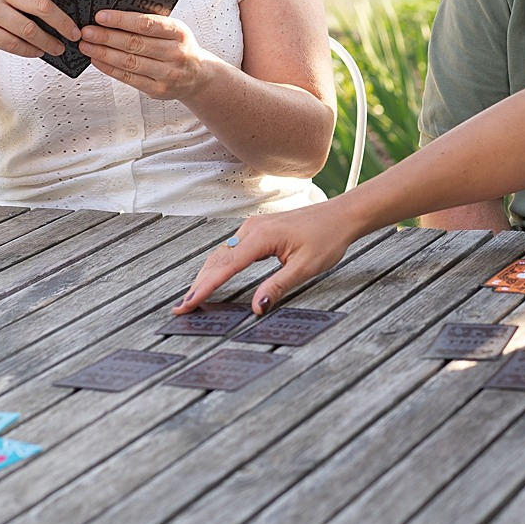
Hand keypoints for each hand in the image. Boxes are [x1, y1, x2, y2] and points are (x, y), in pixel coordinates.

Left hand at [78, 10, 210, 99]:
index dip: (121, 20)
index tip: (100, 16)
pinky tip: (97, 60)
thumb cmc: (180, 47)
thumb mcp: (174, 30)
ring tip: (87, 45)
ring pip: (129, 62)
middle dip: (106, 36)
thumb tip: (113, 16)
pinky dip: (110, 69)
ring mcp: (168, 74)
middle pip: (135, 44)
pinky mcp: (159, 90)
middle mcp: (176, 53)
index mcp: (179, 32)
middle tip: (86, 31)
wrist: (199, 76)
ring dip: (104, 53)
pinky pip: (129, 78)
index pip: (146, 24)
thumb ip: (151, 24)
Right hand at [176, 202, 353, 314]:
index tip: (187, 305)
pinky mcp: (259, 229)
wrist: (342, 215)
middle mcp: (253, 228)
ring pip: (223, 254)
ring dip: (207, 275)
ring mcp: (254, 226)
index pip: (225, 267)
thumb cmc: (328, 236)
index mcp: (261, 236)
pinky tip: (215, 277)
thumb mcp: (305, 267)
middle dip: (199, 284)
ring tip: (193, 297)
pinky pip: (232, 248)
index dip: (204, 288)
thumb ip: (278, 286)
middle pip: (217, 260)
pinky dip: (220, 265)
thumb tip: (257, 306)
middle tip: (182, 308)